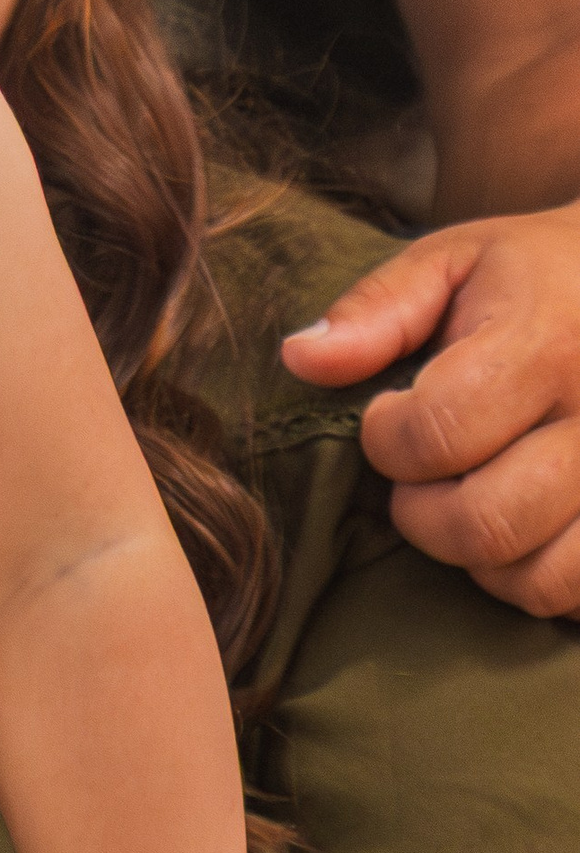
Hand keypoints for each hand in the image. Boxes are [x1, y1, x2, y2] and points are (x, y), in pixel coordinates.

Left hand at [281, 202, 579, 613]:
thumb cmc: (535, 275)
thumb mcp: (454, 261)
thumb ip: (377, 307)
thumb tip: (300, 358)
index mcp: (546, 342)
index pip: (440, 430)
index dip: (387, 439)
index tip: (386, 415)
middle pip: (484, 520)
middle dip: (421, 512)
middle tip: (419, 473)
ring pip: (536, 575)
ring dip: (477, 557)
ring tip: (469, 498)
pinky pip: (577, 592)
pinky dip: (533, 580)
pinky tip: (518, 530)